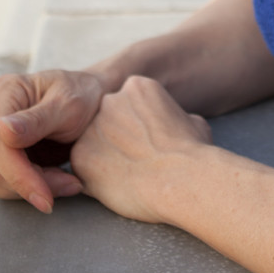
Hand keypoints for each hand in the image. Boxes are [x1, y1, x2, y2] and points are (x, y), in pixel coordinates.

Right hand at [0, 70, 105, 212]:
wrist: (91, 100)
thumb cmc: (82, 95)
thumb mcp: (69, 104)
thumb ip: (37, 120)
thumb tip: (2, 130)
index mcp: (2, 92)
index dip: (18, 176)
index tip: (45, 197)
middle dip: (29, 184)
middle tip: (70, 183)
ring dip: (29, 189)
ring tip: (65, 180)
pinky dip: (26, 188)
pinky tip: (52, 179)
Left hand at [71, 75, 211, 223]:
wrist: (183, 179)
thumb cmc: (193, 152)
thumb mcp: (192, 120)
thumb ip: (171, 116)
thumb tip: (173, 124)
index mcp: (136, 86)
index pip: (127, 103)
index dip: (138, 125)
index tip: (149, 141)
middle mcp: (109, 100)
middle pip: (105, 120)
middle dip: (117, 138)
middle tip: (137, 159)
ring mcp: (91, 127)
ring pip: (92, 144)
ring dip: (105, 158)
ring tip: (130, 174)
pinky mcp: (80, 156)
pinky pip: (83, 168)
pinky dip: (96, 179)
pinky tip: (119, 185)